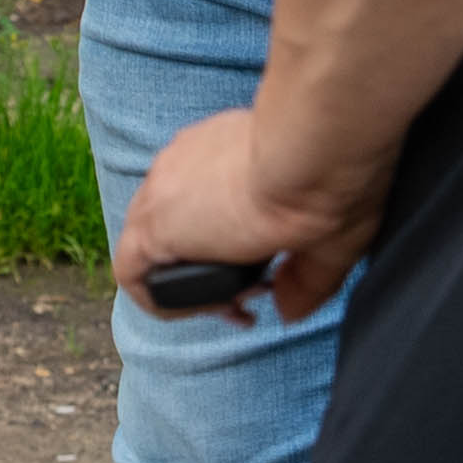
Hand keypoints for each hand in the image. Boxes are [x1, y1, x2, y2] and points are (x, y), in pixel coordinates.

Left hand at [109, 103, 387, 325]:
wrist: (311, 155)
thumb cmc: (330, 177)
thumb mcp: (324, 230)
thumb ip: (300, 275)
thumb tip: (287, 310)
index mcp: (219, 152)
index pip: (205, 201)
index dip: (230, 243)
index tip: (265, 269)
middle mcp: (184, 165)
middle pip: (180, 227)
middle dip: (214, 268)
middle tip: (255, 293)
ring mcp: (162, 191)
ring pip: (155, 250)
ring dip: (194, 286)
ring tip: (237, 304)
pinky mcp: (152, 224)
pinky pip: (132, 273)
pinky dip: (162, 301)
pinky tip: (207, 310)